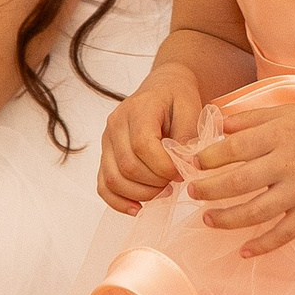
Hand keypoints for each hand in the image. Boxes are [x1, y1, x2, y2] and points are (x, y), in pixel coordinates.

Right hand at [99, 62, 202, 212]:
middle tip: (175, 182)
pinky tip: (138, 207)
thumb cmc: (178, 97)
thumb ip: (188, 135)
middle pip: (128, 166)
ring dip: (141, 193)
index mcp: (137, 109)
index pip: (142, 146)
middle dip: (155, 182)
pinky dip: (118, 201)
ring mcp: (106, 141)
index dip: (163, 166)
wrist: (163, 86)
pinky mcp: (105, 155)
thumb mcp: (191, 107)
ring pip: (114, 179)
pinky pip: (103, 185)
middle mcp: (115, 125)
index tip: (182, 172)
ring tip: (163, 191)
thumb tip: (183, 166)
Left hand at [186, 97, 294, 253]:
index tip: (195, 163)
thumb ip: (255, 118)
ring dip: (226, 219)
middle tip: (192, 191)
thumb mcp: (292, 112)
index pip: (234, 149)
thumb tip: (220, 125)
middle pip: (238, 182)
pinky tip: (243, 252)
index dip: (209, 158)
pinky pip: (285, 234)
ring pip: (256, 212)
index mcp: (282, 134)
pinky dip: (262, 246)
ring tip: (208, 219)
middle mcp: (290, 163)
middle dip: (209, 189)